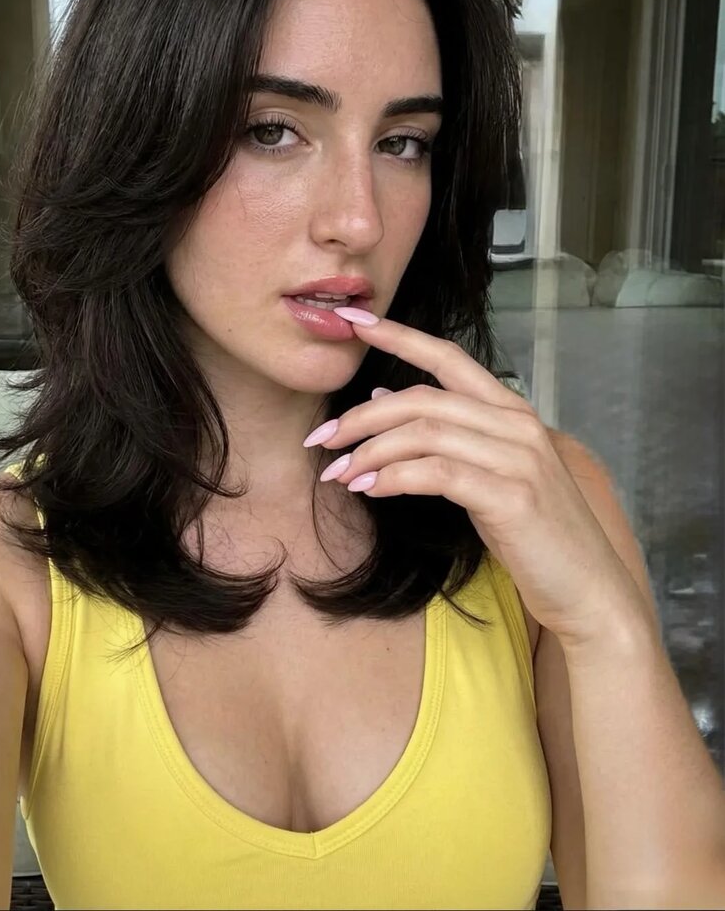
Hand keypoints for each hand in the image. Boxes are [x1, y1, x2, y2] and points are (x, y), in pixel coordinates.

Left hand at [304, 310, 639, 648]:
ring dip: (369, 452)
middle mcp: (516, 424)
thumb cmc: (534, 532)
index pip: (448, 357)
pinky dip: (393, 477)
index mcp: (512, 411)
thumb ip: (447, 434)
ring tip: (338, 473)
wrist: (589, 589)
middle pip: (422, 399)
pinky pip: (436, 473)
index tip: (352, 322)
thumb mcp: (489, 472)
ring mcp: (518, 458)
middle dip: (362, 416)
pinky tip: (368, 489)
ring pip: (424, 433)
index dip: (398, 335)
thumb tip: (385, 397)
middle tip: (321, 438)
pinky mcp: (511, 496)